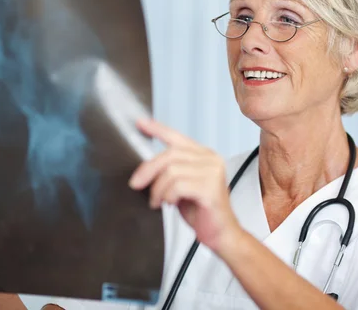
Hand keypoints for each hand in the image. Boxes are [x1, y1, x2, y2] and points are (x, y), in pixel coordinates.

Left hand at [128, 118, 241, 251]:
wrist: (220, 235)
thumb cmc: (200, 211)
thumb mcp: (180, 186)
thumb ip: (169, 172)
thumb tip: (143, 168)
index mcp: (204, 155)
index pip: (177, 137)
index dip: (157, 129)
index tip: (139, 123)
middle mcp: (210, 159)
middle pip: (170, 154)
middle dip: (148, 169)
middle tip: (136, 184)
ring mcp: (213, 172)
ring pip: (171, 171)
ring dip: (158, 189)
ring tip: (157, 202)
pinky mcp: (210, 188)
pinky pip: (177, 186)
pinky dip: (167, 196)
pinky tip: (169, 204)